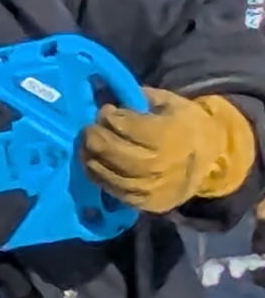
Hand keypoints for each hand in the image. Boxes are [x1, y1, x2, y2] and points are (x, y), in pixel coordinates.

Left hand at [81, 88, 257, 213]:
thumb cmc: (186, 126)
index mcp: (168, 135)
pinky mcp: (145, 202)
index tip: (105, 110)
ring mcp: (151, 186)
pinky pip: (114, 191)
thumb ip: (143, 98)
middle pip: (112, 151)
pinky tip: (93, 164)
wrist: (210, 160)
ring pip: (109, 173)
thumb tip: (113, 94)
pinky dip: (99, 178)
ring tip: (86, 146)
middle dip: (95, 137)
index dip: (109, 117)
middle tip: (88, 129)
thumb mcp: (172, 103)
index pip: (126, 126)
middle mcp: (159, 163)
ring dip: (90, 158)